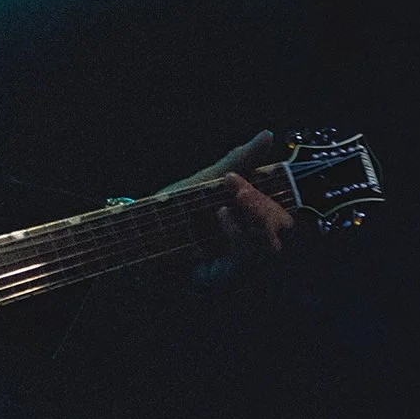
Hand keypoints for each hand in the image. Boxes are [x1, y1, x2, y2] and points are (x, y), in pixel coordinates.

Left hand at [155, 129, 294, 286]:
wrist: (130, 236)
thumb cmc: (168, 210)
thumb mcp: (204, 182)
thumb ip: (238, 163)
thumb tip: (268, 135)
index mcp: (251, 223)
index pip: (288, 211)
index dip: (290, 192)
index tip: (273, 168)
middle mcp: (251, 248)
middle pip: (286, 232)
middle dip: (266, 206)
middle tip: (238, 187)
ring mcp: (238, 268)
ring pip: (270, 248)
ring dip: (255, 219)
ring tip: (229, 200)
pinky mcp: (220, 282)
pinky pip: (244, 261)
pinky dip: (237, 235)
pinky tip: (222, 214)